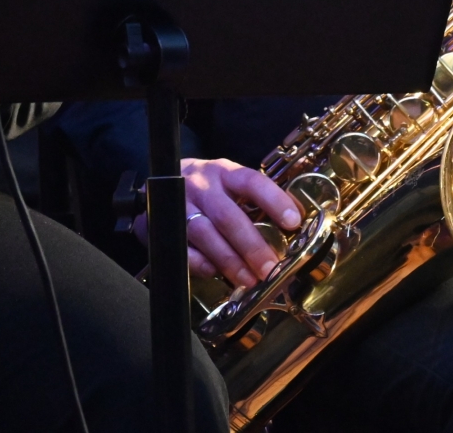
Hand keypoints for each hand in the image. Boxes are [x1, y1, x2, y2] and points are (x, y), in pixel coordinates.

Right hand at [133, 157, 301, 288]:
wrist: (159, 183)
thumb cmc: (207, 187)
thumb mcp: (229, 182)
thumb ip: (254, 200)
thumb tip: (291, 225)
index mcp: (224, 172)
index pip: (251, 182)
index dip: (274, 200)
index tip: (293, 222)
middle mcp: (201, 186)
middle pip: (227, 216)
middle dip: (251, 246)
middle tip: (270, 268)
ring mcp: (178, 206)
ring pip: (205, 235)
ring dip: (229, 261)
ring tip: (249, 279)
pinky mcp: (160, 226)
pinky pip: (181, 249)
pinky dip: (199, 263)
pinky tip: (215, 273)